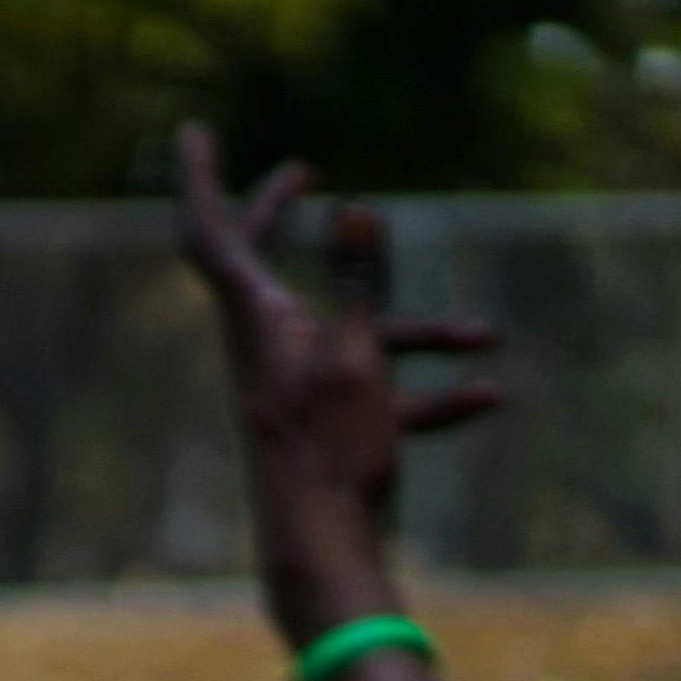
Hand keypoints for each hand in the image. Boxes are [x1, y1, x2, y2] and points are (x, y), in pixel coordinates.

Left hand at [173, 125, 502, 637]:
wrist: (318, 547)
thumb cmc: (329, 450)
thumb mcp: (356, 354)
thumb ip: (360, 283)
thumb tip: (356, 212)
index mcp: (254, 320)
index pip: (211, 233)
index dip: (198, 180)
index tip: (191, 132)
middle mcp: (263, 345)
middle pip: (259, 263)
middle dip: (277, 215)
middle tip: (300, 173)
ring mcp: (292, 382)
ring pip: (350, 332)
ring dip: (417, 331)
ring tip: (483, 333)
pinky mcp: (321, 421)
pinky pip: (375, 390)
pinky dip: (426, 391)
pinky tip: (489, 397)